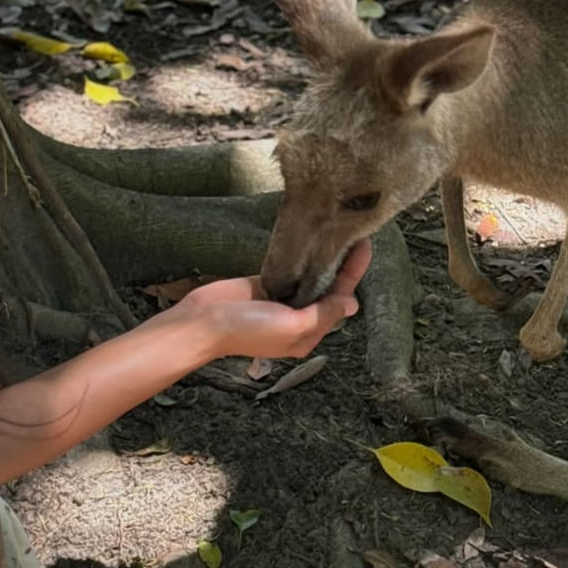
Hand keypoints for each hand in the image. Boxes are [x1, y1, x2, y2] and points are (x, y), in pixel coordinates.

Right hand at [171, 239, 371, 359]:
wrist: (203, 320)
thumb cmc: (246, 330)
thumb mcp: (293, 326)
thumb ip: (323, 314)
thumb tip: (352, 304)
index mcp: (307, 333)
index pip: (338, 302)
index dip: (352, 276)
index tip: (364, 248)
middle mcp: (298, 318)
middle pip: (327, 289)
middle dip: (343, 266)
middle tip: (357, 234)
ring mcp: (281, 301)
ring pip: (311, 278)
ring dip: (324, 259)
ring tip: (338, 234)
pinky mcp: (266, 285)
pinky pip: (290, 270)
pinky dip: (302, 258)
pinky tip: (312, 241)